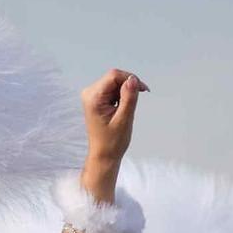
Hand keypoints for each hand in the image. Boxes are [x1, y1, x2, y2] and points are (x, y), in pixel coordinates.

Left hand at [79, 68, 145, 200]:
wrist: (104, 155)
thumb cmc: (113, 142)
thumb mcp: (124, 119)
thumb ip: (129, 98)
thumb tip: (133, 79)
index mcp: (93, 97)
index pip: (114, 76)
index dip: (130, 79)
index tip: (143, 90)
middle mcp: (90, 93)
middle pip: (114, 78)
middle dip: (128, 86)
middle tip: (136, 101)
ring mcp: (92, 95)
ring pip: (114, 83)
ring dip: (125, 92)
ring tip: (126, 109)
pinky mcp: (96, 99)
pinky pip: (112, 89)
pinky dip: (121, 96)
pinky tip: (122, 109)